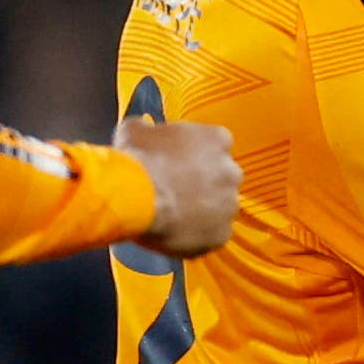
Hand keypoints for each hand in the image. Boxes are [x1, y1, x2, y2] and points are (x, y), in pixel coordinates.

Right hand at [118, 105, 241, 258]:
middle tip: (177, 189)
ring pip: (219, 208)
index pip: (215, 144)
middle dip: (204, 182)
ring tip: (173, 213)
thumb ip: (148, 129)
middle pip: (221, 177)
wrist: (133, 198)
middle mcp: (230, 171)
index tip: (179, 161)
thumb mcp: (135, 130)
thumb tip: (142, 130)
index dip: (195, 154)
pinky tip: (175, 231)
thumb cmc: (137, 160)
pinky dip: (198, 234)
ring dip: (202, 209)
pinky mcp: (221, 234)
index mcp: (217, 139)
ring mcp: (228, 205)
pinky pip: (213, 234)